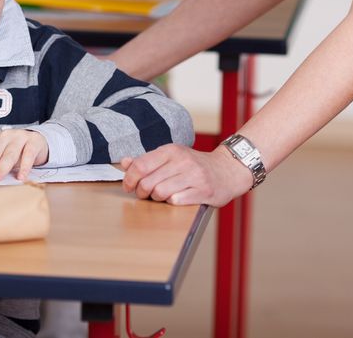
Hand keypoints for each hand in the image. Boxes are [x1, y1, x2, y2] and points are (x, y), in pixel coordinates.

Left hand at [0, 129, 48, 181]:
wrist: (38, 141)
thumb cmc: (16, 150)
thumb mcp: (1, 153)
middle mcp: (6, 135)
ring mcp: (20, 137)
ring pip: (9, 155)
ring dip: (1, 168)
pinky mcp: (34, 142)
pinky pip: (28, 155)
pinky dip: (24, 167)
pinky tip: (20, 177)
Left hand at [119, 144, 253, 205]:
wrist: (227, 170)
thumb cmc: (194, 166)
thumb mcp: (170, 157)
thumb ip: (146, 160)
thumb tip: (124, 162)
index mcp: (170, 150)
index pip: (140, 165)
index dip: (129, 179)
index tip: (128, 187)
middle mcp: (182, 161)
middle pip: (147, 182)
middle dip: (141, 192)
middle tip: (145, 194)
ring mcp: (194, 176)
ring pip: (160, 192)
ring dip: (156, 198)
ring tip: (160, 196)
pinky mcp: (204, 191)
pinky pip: (177, 200)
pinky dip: (172, 202)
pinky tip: (175, 199)